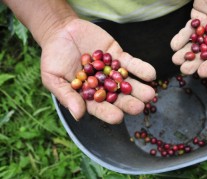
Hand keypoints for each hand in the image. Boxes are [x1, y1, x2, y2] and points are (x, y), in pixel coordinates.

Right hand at [41, 19, 155, 123]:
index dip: (108, 112)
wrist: (61, 31)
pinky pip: (131, 63)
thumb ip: (67, 96)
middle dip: (129, 102)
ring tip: (150, 93)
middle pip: (117, 97)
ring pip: (128, 82)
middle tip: (140, 107)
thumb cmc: (54, 57)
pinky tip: (151, 74)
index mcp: (88, 95)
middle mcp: (103, 86)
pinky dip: (141, 68)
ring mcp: (112, 71)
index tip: (118, 117)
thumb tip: (78, 115)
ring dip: (140, 88)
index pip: (99, 107)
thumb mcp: (53, 78)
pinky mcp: (119, 56)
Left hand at [171, 0, 206, 76]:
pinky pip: (188, 30)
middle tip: (185, 69)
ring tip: (176, 59)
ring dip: (185, 52)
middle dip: (195, 61)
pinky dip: (181, 38)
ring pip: (195, 43)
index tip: (202, 73)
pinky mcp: (197, 18)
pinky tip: (175, 45)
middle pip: (206, 52)